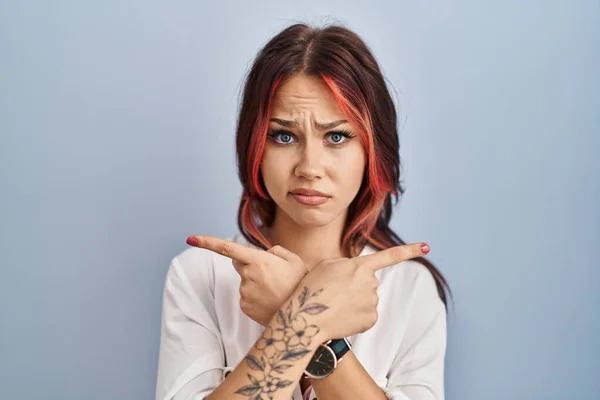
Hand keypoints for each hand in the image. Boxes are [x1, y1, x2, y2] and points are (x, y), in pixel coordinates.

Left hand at [186, 235, 306, 325]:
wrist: (302, 315)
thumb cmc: (300, 284)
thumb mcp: (294, 260)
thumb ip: (276, 251)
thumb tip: (264, 253)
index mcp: (258, 261)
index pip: (227, 248)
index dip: (207, 242)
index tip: (191, 238)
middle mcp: (247, 277)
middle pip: (240, 263)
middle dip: (251, 264)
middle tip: (273, 273)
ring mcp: (245, 293)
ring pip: (245, 281)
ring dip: (257, 282)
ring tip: (276, 289)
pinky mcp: (245, 307)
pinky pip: (247, 295)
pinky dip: (257, 296)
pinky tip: (271, 300)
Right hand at [292, 242, 429, 341]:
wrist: (306, 316)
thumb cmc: (312, 287)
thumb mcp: (326, 265)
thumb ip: (347, 265)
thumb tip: (362, 278)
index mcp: (360, 265)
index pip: (390, 256)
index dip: (410, 250)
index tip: (427, 247)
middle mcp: (371, 282)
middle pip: (369, 282)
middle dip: (355, 286)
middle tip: (334, 292)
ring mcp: (372, 301)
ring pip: (367, 299)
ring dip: (354, 301)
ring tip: (334, 305)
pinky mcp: (371, 319)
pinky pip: (367, 314)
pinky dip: (356, 316)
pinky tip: (341, 316)